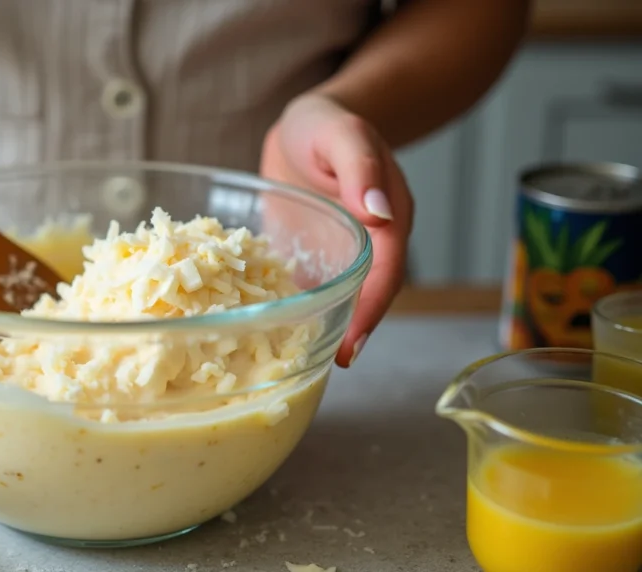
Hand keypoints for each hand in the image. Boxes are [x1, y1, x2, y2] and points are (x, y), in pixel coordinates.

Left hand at [260, 93, 413, 367]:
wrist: (304, 126)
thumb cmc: (327, 125)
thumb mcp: (344, 134)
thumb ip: (360, 168)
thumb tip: (378, 213)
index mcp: (386, 220)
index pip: (386, 273)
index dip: (372, 309)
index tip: (355, 342)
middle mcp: (366, 244)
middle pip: (366, 295)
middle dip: (354, 330)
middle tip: (333, 363)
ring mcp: (336, 254)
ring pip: (337, 297)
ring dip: (327, 327)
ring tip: (302, 359)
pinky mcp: (308, 256)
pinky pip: (305, 287)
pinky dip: (296, 309)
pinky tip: (275, 331)